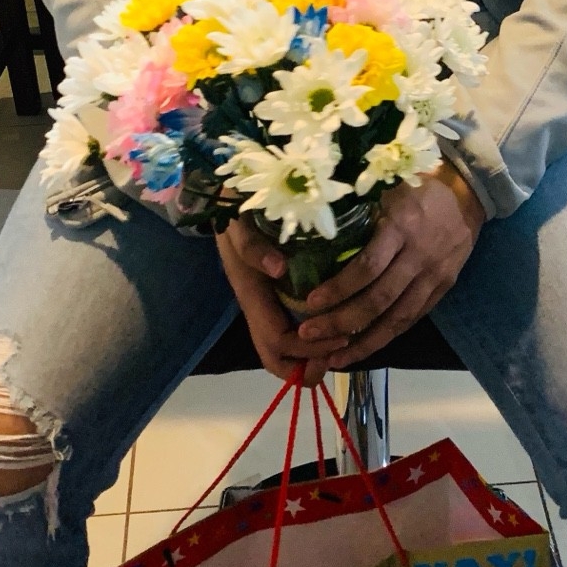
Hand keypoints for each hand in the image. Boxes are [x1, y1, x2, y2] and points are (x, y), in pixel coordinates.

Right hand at [217, 219, 344, 385]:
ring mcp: (265, 305)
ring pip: (283, 351)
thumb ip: (252, 246)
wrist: (223, 202)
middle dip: (309, 364)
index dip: (308, 349)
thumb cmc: (235, 214)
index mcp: (251, 295)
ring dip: (313, 355)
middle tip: (342, 346)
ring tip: (343, 340)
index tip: (341, 336)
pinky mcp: (275, 297)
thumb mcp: (239, 225)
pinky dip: (314, 339)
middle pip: (276, 358)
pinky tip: (337, 326)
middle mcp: (257, 307)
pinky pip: (291, 330)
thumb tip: (278, 269)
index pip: (277, 341)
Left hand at [293, 163, 485, 367]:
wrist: (468, 192)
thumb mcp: (386, 189)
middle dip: (342, 322)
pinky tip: (364, 348)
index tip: (310, 302)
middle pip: (379, 300)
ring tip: (334, 359)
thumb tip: (313, 233)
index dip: (338, 288)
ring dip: (364, 342)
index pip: (367, 267)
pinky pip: (413, 318)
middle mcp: (418, 256)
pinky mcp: (443, 288)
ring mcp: (434, 275)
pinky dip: (388, 336)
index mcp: (401, 227)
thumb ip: (358, 213)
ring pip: (398, 318)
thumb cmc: (416, 186)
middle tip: (309, 335)